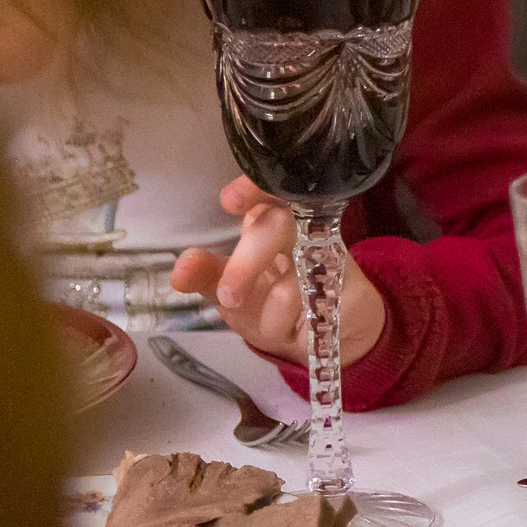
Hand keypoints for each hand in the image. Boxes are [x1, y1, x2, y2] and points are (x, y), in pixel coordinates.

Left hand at [171, 178, 386, 368]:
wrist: (324, 338)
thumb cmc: (273, 308)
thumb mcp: (231, 296)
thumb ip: (206, 278)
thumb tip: (179, 268)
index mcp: (265, 221)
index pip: (263, 189)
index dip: (252, 188)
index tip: (231, 200)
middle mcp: (299, 225)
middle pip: (276, 225)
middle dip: (248, 263)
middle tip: (229, 296)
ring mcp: (325, 247)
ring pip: (294, 264)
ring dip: (271, 305)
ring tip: (264, 322)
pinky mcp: (347, 274)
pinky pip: (314, 292)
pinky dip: (290, 316)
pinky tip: (287, 326)